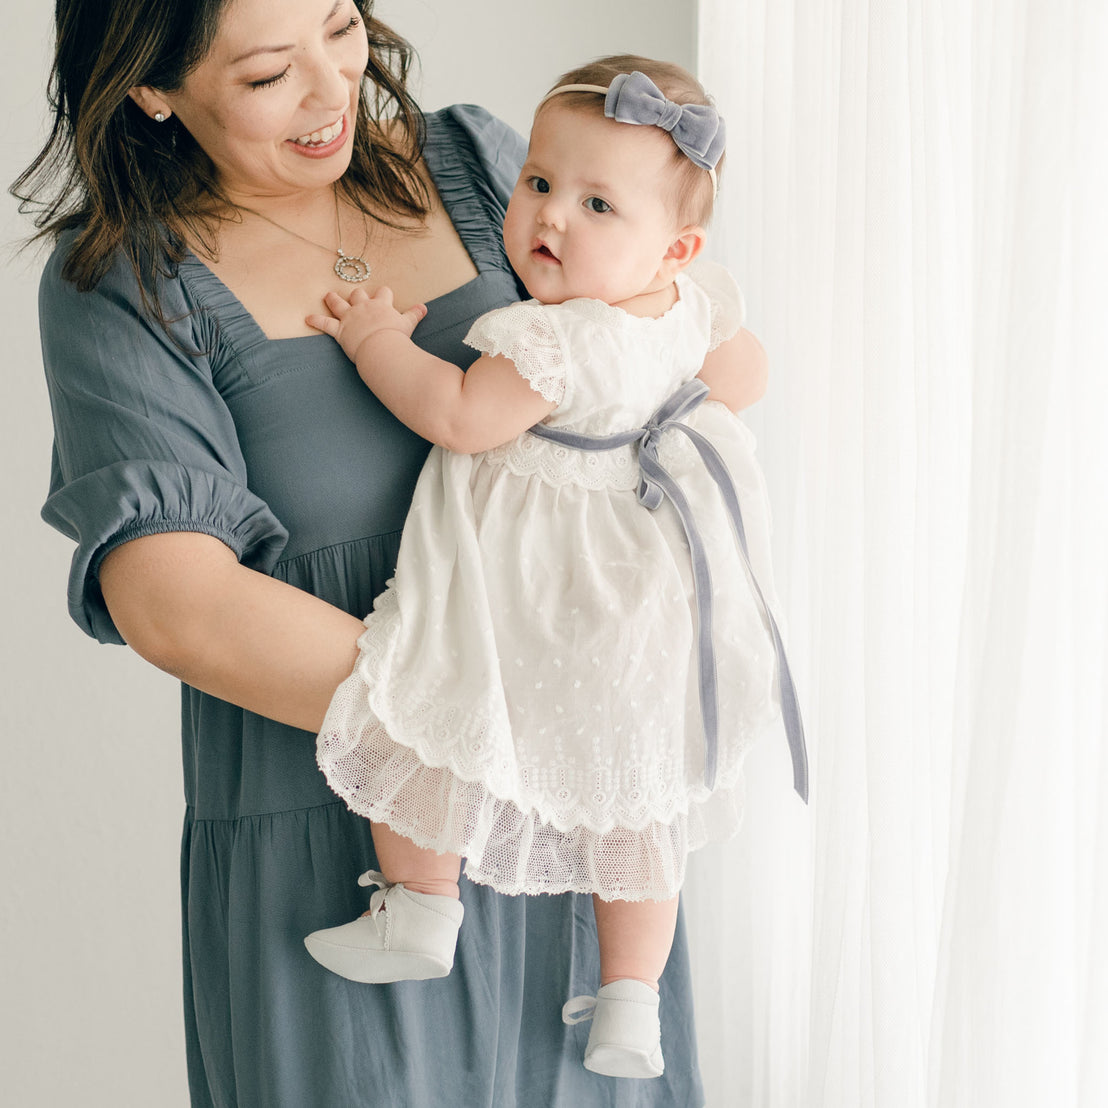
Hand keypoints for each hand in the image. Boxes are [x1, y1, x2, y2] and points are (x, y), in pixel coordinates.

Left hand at [306, 286, 427, 363]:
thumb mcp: (408, 324)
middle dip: (357, 295)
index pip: (383, 292)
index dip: (383, 294)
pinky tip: (307, 318)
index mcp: (381, 305)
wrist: (382, 347)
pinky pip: (325, 323)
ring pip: (338, 303)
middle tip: (355, 297)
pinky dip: (315, 321)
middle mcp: (363, 307)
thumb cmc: (397, 337)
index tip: (384, 296)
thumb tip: (425, 307)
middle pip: (358, 293)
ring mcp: (350, 317)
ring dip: (332, 299)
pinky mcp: (340, 330)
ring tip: (327, 296)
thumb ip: (415, 314)